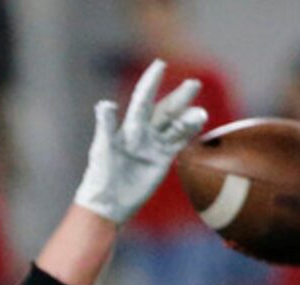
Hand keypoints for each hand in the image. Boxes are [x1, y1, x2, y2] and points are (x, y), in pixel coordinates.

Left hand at [73, 59, 207, 224]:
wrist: (106, 204)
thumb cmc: (99, 176)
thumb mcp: (102, 149)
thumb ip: (106, 126)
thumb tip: (105, 104)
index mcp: (128, 128)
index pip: (142, 101)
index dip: (150, 83)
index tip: (160, 64)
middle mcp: (143, 133)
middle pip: (164, 110)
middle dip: (178, 98)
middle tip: (193, 84)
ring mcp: (154, 145)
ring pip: (176, 125)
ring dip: (189, 118)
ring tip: (200, 113)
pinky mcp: (163, 159)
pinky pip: (179, 142)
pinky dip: (189, 132)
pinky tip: (200, 123)